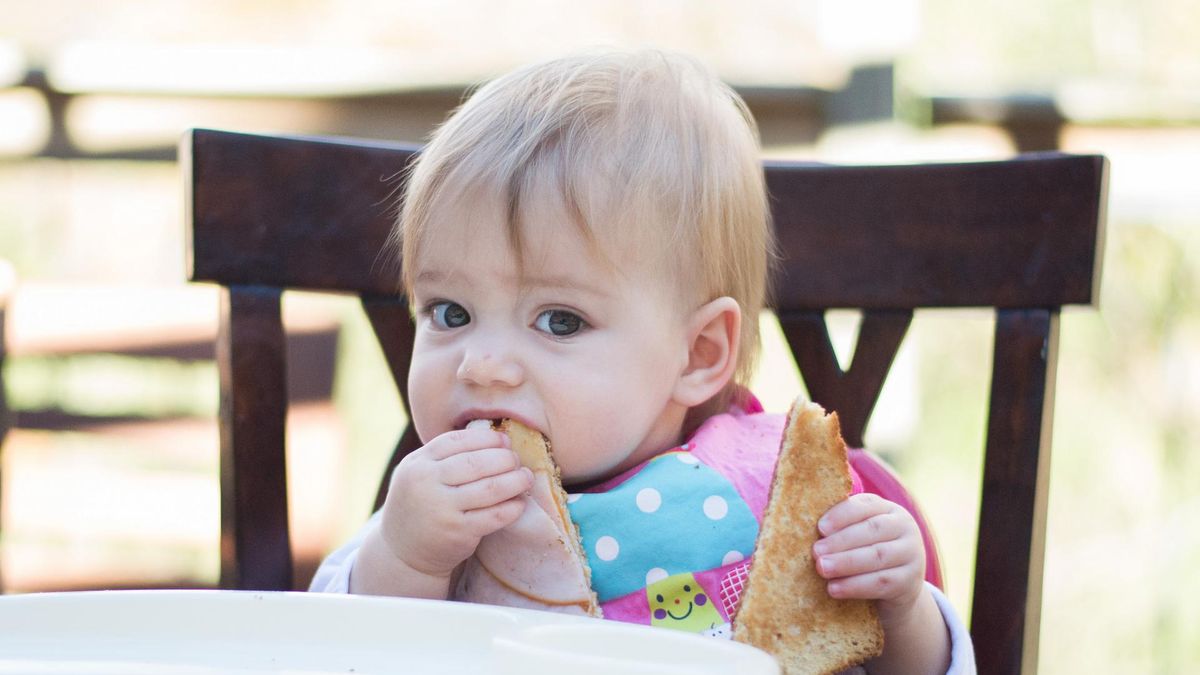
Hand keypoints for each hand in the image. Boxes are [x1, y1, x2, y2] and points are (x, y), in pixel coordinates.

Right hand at [376, 425, 533, 581]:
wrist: (402, 552)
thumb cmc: (420, 506)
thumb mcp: (419, 475)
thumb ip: (444, 458)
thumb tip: (494, 439)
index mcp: (417, 463)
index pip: (458, 441)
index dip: (486, 438)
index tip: (504, 441)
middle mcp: (426, 483)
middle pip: (476, 462)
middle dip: (505, 459)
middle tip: (517, 461)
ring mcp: (441, 508)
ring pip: (490, 487)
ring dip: (515, 481)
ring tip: (526, 478)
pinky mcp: (457, 532)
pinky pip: (495, 515)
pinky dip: (512, 507)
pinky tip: (520, 503)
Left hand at [812, 493, 925, 618]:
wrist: (898, 589)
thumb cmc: (866, 554)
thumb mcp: (859, 537)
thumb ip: (840, 528)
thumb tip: (800, 524)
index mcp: (888, 510)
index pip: (865, 506)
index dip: (842, 515)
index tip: (820, 527)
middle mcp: (905, 528)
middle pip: (872, 530)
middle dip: (841, 541)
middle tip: (815, 552)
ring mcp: (912, 555)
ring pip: (877, 556)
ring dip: (846, 563)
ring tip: (821, 569)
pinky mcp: (910, 582)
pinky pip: (882, 583)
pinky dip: (855, 586)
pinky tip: (834, 589)